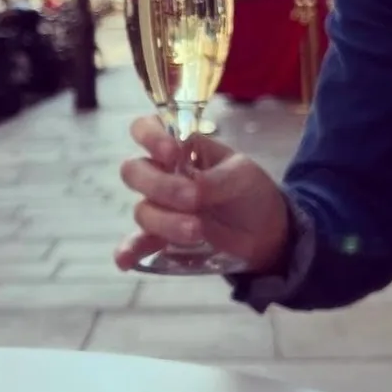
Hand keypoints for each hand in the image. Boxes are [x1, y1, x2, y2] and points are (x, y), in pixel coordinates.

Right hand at [115, 116, 290, 272]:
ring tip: (197, 231)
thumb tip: (193, 191)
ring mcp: (159, 208)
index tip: (172, 153)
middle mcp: (161, 175)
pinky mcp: (161, 238)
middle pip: (134, 171)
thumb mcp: (242, 175)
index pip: (146, 129)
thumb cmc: (248, 191)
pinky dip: (129, 251)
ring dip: (166, 221)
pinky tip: (125, 261)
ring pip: (142, 210)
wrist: (265, 231)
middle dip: (160, 185)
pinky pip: (137, 243)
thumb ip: (217, 179)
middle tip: (192, 199)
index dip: (150, 137)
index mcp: (179, 148)